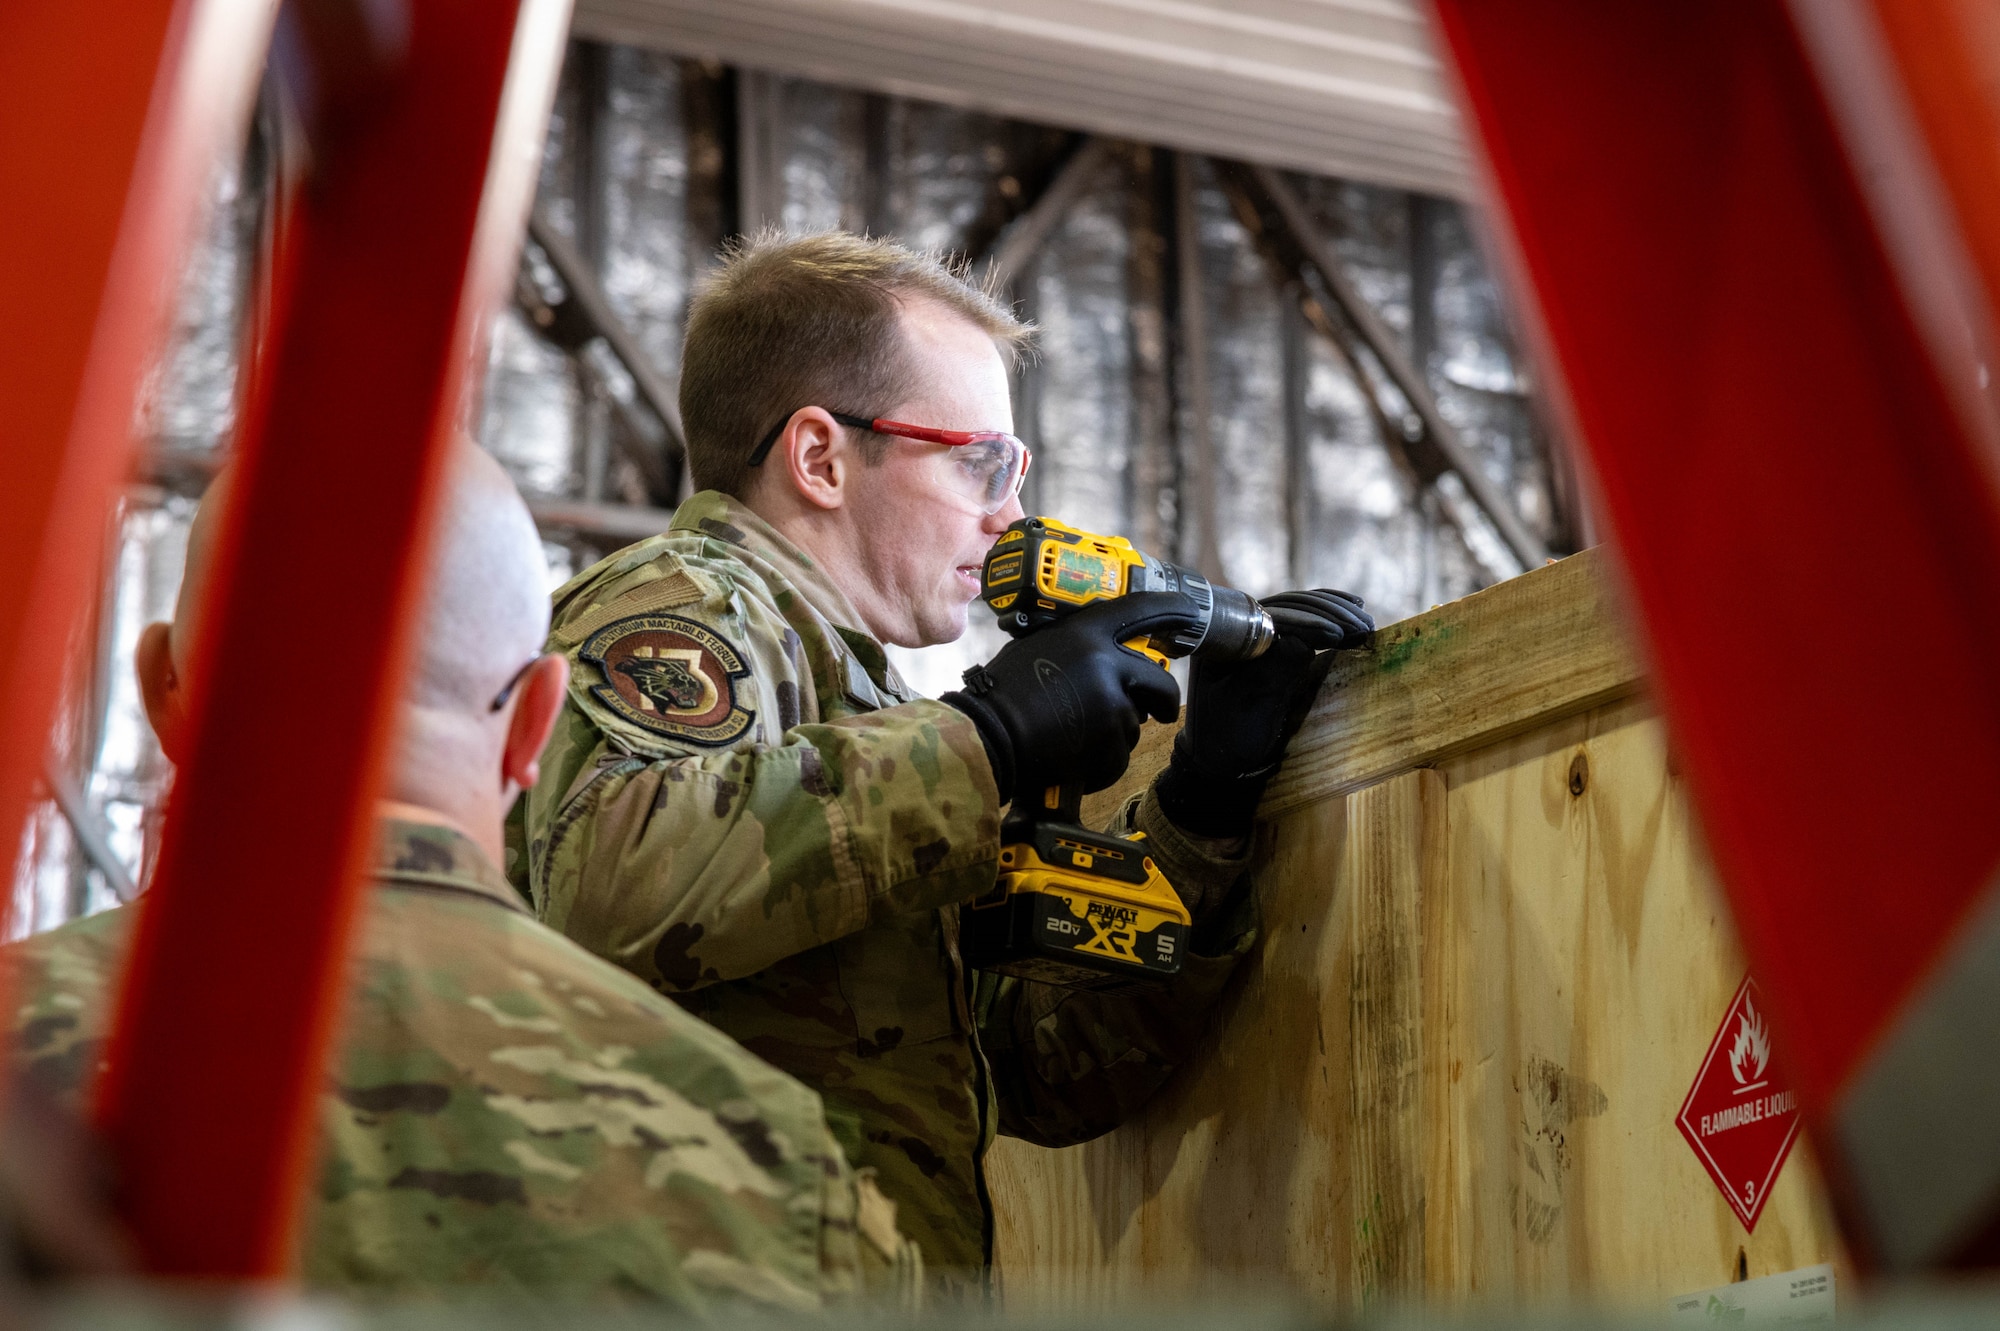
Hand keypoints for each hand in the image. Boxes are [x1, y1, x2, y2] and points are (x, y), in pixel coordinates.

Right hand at [942, 592, 1201, 795]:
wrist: (988, 737)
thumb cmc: (1001, 694)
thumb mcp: (1038, 647)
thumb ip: (1077, 646)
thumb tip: (1103, 654)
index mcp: (1085, 634)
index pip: (1141, 610)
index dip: (1172, 611)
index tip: (1191, 614)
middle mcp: (1106, 664)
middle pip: (1159, 682)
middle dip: (1162, 701)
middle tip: (1160, 711)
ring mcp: (1112, 707)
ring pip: (1134, 723)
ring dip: (1114, 733)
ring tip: (1073, 735)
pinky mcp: (1110, 745)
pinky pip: (1119, 755)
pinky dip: (1101, 761)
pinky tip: (1071, 755)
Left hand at [1155, 588, 1372, 837]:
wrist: (1221, 755)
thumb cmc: (1229, 737)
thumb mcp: (1250, 711)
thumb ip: (1272, 675)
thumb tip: (1302, 642)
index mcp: (1219, 641)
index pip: (1268, 621)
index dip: (1306, 623)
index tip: (1338, 635)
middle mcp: (1234, 628)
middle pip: (1286, 608)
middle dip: (1328, 614)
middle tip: (1364, 626)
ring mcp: (1253, 631)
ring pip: (1296, 609)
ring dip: (1333, 612)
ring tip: (1366, 623)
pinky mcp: (1271, 639)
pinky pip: (1300, 617)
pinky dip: (1328, 613)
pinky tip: (1353, 607)